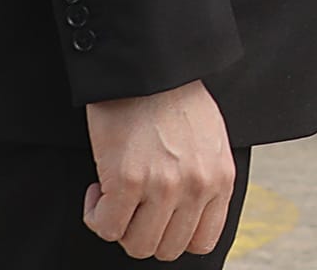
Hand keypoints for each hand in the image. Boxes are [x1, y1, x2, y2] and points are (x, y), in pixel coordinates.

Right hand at [84, 80, 236, 260]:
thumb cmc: (174, 99)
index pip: (202, 241)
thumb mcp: (210, 142)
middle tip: (131, 204)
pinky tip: (99, 187)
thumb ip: (205, 179)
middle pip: (166, 248)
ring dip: (119, 224)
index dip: (172, 235)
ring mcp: (165, 186)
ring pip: (136, 245)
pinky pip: (106, 227)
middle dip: (142, 231)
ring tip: (116, 194)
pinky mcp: (130, 180)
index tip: (156, 216)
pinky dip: (95, 214)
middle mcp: (198, 187)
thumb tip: (186, 216)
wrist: (148, 68)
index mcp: (221, 179)